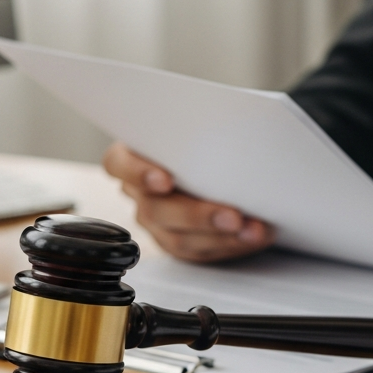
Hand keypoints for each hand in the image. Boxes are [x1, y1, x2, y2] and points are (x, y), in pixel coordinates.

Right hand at [101, 142, 273, 261]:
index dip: (138, 173)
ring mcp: (157, 221)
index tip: (165, 180)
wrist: (221, 162)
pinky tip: (253, 236)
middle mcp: (140, 192)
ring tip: (252, 231)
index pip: (119, 163)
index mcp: (133, 155)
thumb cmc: (204, 139)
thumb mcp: (197, 127)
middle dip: (198, 215)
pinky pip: (200, 251)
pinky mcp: (178, 242)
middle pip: (156, 208)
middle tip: (233, 216)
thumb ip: (199, 128)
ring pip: (179, 238)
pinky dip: (231, 244)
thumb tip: (233, 121)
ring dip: (221, 236)